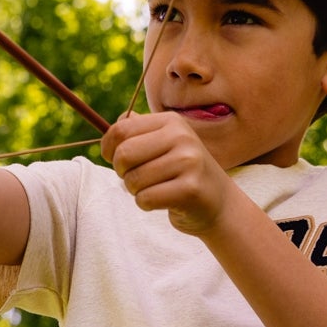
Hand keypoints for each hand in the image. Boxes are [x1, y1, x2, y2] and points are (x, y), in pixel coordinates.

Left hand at [100, 111, 235, 233]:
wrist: (218, 202)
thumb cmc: (181, 173)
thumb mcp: (164, 145)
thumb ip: (139, 132)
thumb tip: (117, 122)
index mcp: (171, 122)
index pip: (121, 129)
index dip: (108, 148)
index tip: (112, 159)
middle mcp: (182, 137)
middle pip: (124, 154)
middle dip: (122, 172)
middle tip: (136, 177)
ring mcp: (189, 162)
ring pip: (133, 180)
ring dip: (136, 191)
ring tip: (156, 188)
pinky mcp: (190, 189)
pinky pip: (145, 199)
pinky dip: (146, 204)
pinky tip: (164, 200)